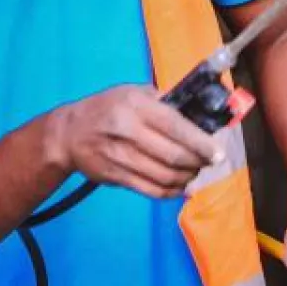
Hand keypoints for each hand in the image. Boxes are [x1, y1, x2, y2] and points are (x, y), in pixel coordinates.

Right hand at [46, 85, 221, 198]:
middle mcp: (127, 131)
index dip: (201, 142)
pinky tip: (180, 187)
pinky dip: (171, 192)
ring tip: (194, 172)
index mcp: (135, 106)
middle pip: (173, 155)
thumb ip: (163, 102)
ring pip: (165, 176)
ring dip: (187, 178)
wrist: (68, 133)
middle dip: (198, 162)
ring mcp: (120, 156)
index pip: (176, 126)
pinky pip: (151, 190)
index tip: (217, 153)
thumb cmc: (107, 108)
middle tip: (209, 162)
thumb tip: (198, 116)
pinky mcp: (116, 176)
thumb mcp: (132, 93)